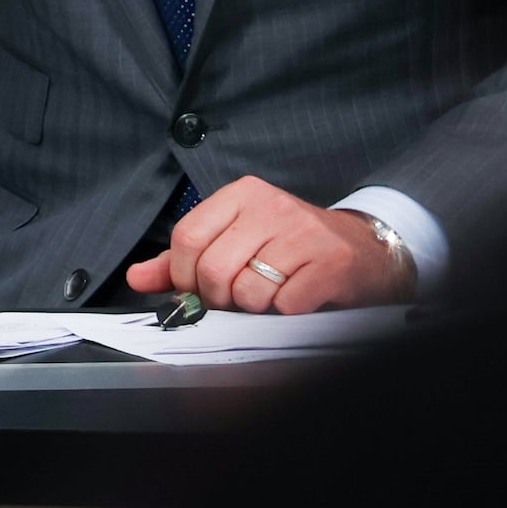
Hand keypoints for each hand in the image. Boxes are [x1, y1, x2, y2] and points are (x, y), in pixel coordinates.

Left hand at [122, 176, 415, 313]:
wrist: (368, 250)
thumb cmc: (294, 247)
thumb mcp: (238, 239)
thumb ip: (184, 259)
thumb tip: (138, 277)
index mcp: (242, 195)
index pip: (187, 236)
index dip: (182, 275)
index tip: (195, 290)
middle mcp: (271, 206)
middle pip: (213, 267)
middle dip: (217, 297)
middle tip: (235, 300)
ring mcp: (303, 233)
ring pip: (247, 290)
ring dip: (253, 306)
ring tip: (270, 295)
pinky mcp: (331, 264)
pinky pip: (286, 304)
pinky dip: (285, 312)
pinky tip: (298, 298)